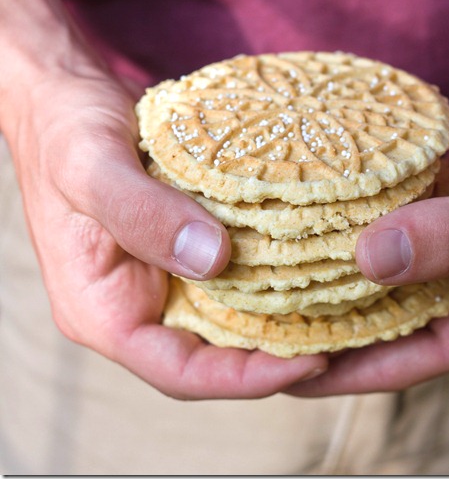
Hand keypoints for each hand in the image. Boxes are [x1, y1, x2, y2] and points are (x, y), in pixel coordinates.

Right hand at [0, 0, 326, 398]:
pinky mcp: (188, 247)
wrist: (68, 100)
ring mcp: (166, 277)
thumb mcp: (90, 166)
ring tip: (348, 308)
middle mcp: (141, 306)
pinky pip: (236, 274)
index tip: (312, 358)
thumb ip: (140, 213)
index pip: (181, 371)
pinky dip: (274, 273)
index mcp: (105, 312)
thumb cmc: (66, 130)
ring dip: (286, 317)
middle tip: (351, 338)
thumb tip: (213, 258)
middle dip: (282, 356)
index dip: (246, 379)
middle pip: (218, 354)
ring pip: (233, 316)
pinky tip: (317, 259)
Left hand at [288, 79, 448, 395]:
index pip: (389, 360)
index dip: (332, 369)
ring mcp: (424, 244)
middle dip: (313, 316)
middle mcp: (440, 286)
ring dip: (321, 261)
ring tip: (259, 260)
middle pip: (366, 315)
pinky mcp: (415, 205)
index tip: (271, 365)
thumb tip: (369, 260)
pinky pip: (369, 218)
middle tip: (248, 310)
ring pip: (363, 265)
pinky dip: (339, 216)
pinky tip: (295, 205)